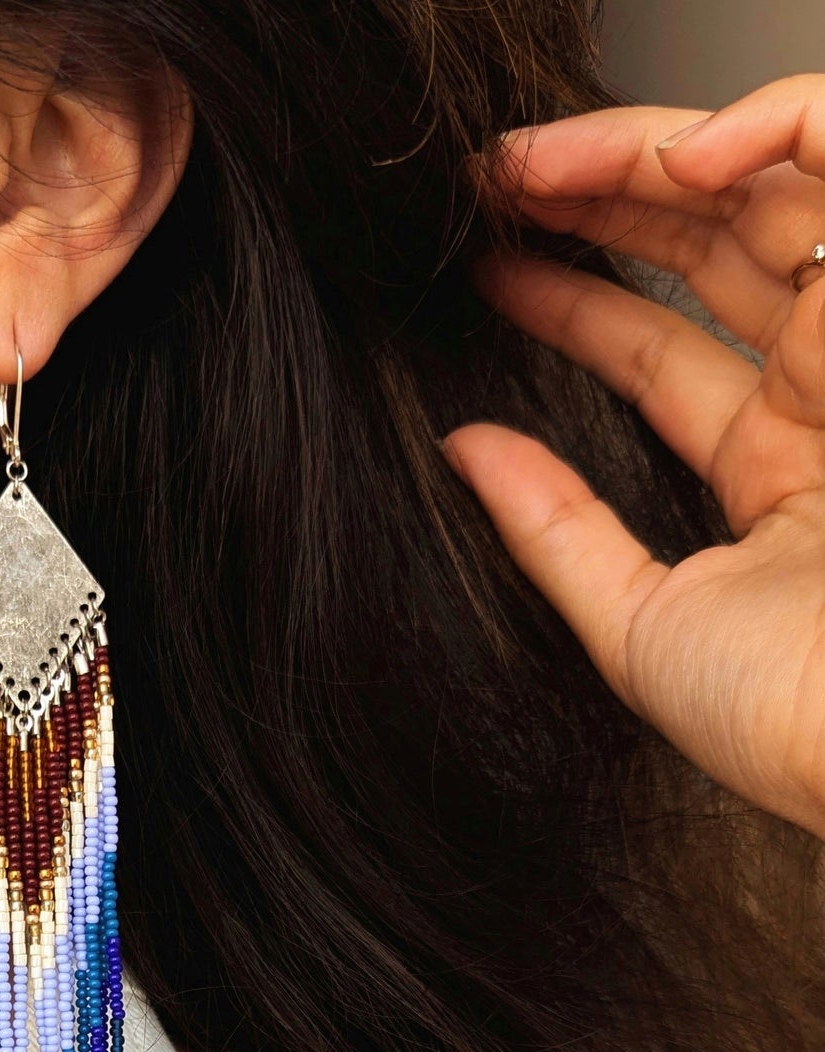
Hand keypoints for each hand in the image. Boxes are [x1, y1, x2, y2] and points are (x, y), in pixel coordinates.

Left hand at [445, 78, 824, 836]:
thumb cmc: (791, 718)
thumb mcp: (641, 624)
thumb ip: (555, 533)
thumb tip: (463, 450)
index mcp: (781, 472)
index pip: (662, 356)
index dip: (575, 302)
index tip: (489, 267)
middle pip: (718, 255)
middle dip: (603, 206)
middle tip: (500, 185)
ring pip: (774, 194)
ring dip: (651, 159)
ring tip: (543, 161)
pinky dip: (778, 131)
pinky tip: (674, 159)